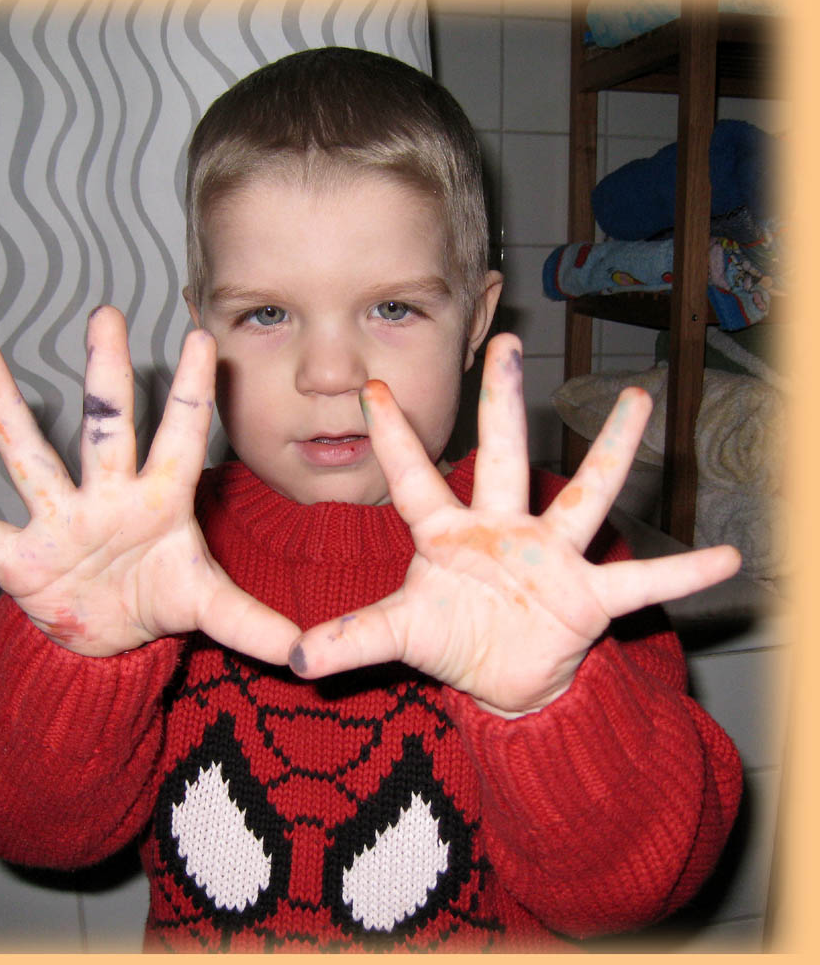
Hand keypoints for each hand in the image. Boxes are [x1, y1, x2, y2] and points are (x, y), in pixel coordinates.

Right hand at [0, 306, 299, 660]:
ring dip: (9, 412)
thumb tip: (307, 653)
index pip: (180, 434)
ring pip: (33, 458)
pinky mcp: (21, 557)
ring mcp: (61, 521)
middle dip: (107, 376)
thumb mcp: (208, 606)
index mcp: (160, 498)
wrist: (109, 633)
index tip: (204, 336)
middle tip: (105, 316)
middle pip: (107, 428)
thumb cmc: (159, 596)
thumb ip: (254, 622)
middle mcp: (108, 496)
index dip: (192, 390)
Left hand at [288, 333, 740, 716]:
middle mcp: (500, 529)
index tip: (369, 385)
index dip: (392, 435)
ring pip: (584, 495)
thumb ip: (353, 639)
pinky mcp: (588, 596)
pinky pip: (642, 584)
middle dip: (504, 401)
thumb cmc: (451, 638)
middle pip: (504, 455)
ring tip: (637, 401)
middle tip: (509, 340)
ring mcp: (549, 557)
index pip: (414, 477)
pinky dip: (681, 574)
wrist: (505, 678)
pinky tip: (726, 558)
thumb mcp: (400, 636)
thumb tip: (292, 658)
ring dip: (609, 452)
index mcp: (446, 535)